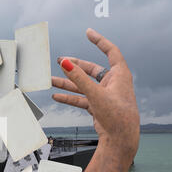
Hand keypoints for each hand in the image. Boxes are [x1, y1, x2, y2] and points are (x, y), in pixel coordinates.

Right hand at [51, 28, 139, 171]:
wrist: (120, 138)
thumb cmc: (116, 115)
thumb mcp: (95, 93)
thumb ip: (79, 78)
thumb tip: (66, 63)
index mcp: (119, 75)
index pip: (110, 51)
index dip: (99, 41)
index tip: (88, 33)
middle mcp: (112, 83)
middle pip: (90, 69)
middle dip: (74, 66)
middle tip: (60, 61)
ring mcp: (104, 95)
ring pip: (83, 85)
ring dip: (67, 83)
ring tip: (51, 80)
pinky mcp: (97, 106)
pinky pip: (80, 98)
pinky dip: (69, 97)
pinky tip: (57, 96)